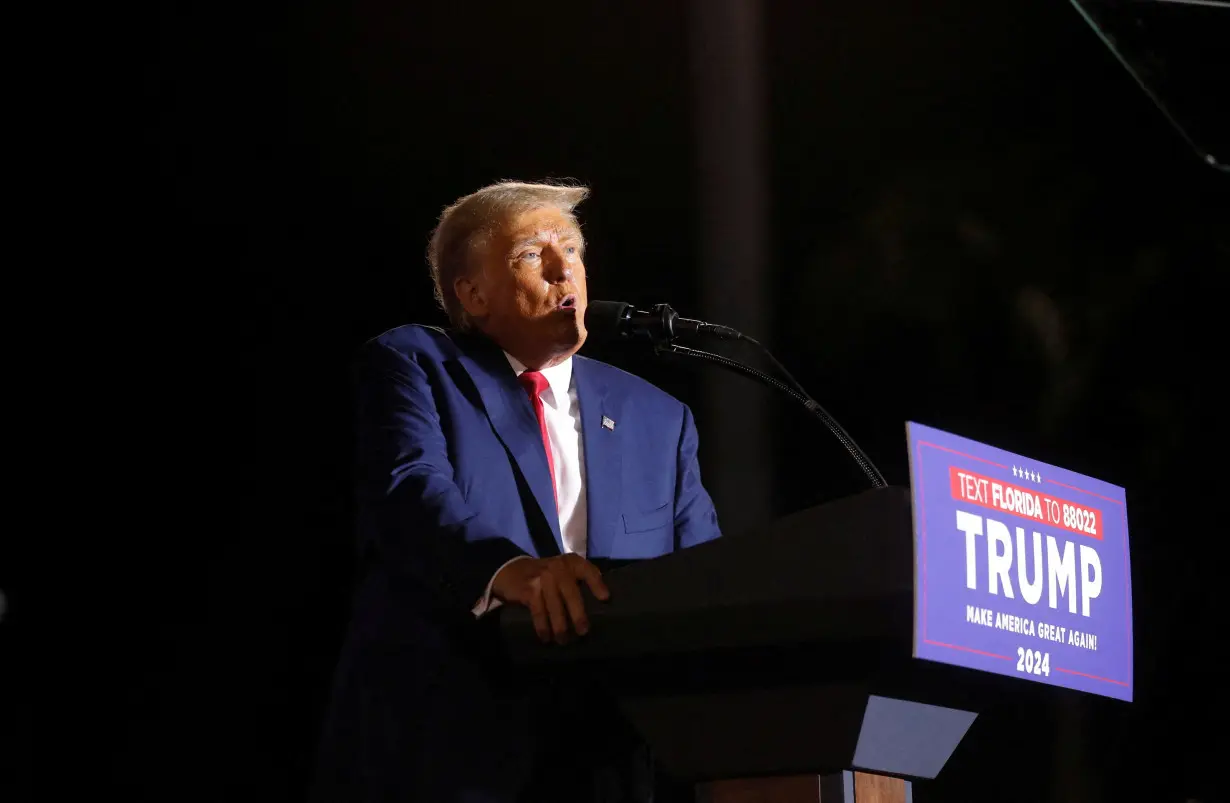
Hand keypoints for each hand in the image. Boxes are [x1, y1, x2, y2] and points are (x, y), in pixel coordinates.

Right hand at [491, 554, 609, 643]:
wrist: (511, 570)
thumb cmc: (545, 575)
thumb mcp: (563, 570)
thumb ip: (579, 580)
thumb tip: (601, 604)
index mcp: (571, 562)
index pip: (588, 571)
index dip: (597, 584)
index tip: (605, 599)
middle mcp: (558, 568)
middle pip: (572, 593)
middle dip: (578, 615)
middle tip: (583, 632)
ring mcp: (542, 578)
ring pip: (555, 606)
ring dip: (560, 626)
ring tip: (564, 641)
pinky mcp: (529, 590)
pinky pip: (538, 612)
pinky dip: (543, 627)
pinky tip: (546, 637)